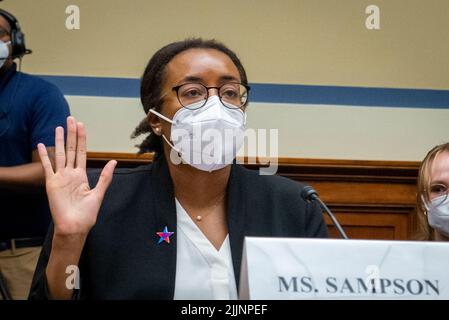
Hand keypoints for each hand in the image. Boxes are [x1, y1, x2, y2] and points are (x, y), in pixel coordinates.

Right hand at [38, 116, 116, 236]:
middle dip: (72, 134)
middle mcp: (70, 174)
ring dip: (59, 141)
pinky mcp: (51, 183)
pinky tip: (41, 144)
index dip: (82, 139)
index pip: (82, 152)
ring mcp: (60, 177)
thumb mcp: (98, 193)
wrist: (75, 226)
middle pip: (71, 149)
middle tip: (71, 119)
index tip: (81, 126)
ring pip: (59, 154)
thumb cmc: (87, 214)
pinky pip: (47, 166)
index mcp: (81, 175)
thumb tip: (113, 161)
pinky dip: (44, 155)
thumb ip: (105, 177)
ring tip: (59, 127)